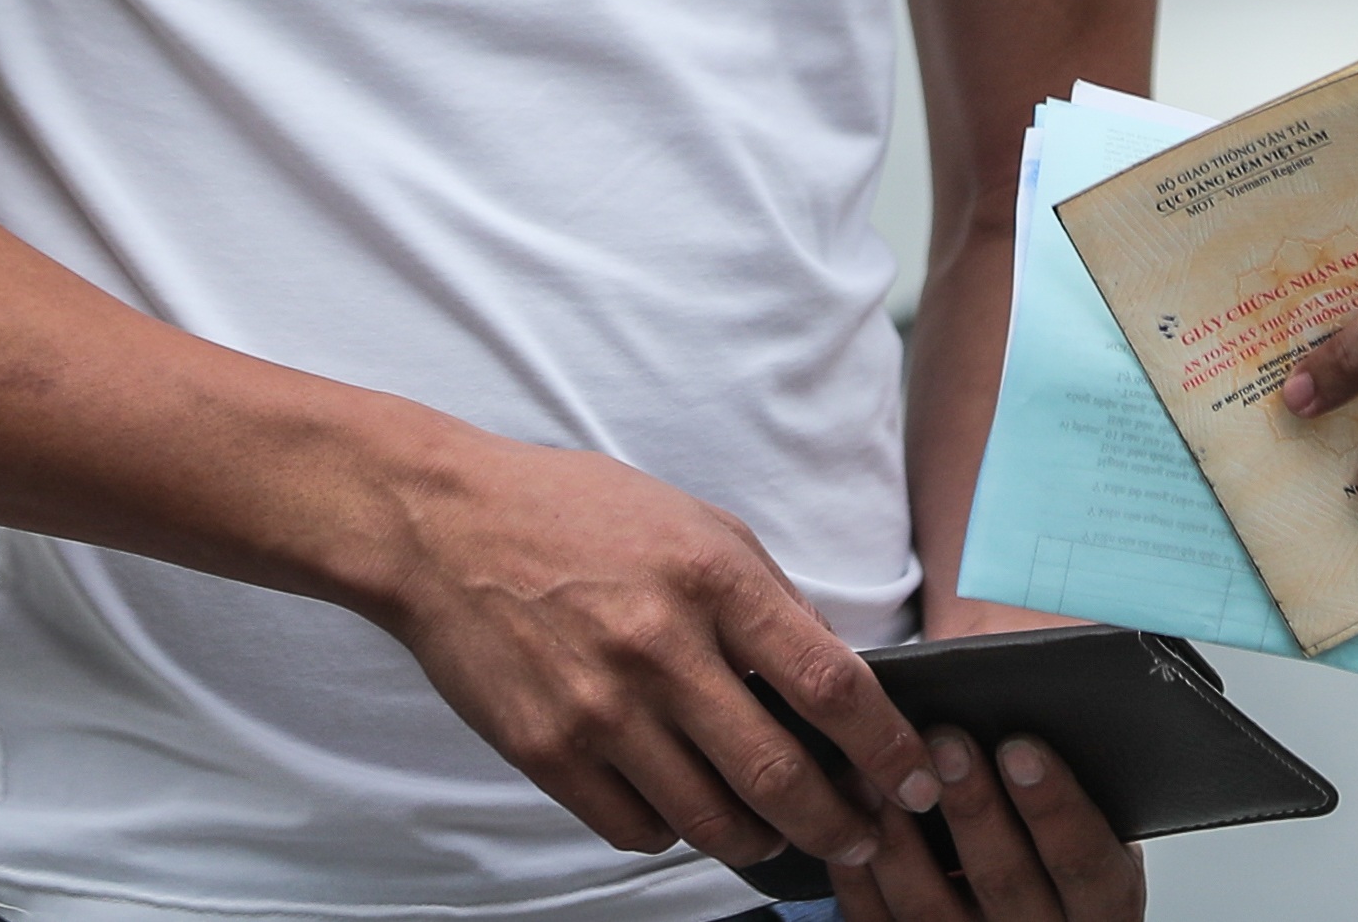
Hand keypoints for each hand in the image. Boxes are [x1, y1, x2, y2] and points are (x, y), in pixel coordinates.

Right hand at [359, 424, 940, 879]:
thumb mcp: (696, 524)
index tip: (913, 776)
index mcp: (712, 579)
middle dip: (838, 824)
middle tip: (865, 839)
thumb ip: (767, 599)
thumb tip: (832, 673)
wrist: (444, 528)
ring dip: (761, 841)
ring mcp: (600, 710)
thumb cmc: (576, 515)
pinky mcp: (546, 753)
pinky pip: (636, 828)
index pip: (829, 684)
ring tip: (780, 834)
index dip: (885, 746)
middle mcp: (660, 649)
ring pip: (710, 820)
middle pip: (778, 774)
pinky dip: (673, 832)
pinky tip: (685, 808)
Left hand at [830, 722, 1143, 921]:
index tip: (1020, 746)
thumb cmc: (1049, 821)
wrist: (1016, 890)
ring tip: (878, 770)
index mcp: (1104, 903)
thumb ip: (1063, 766)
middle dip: (973, 805)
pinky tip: (850, 814)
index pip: (1085, 862)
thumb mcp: (1086, 804)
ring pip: (930, 909)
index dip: (1055, 804)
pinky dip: (858, 873)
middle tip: (945, 739)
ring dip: (902, 836)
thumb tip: (1028, 687)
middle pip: (1005, 881)